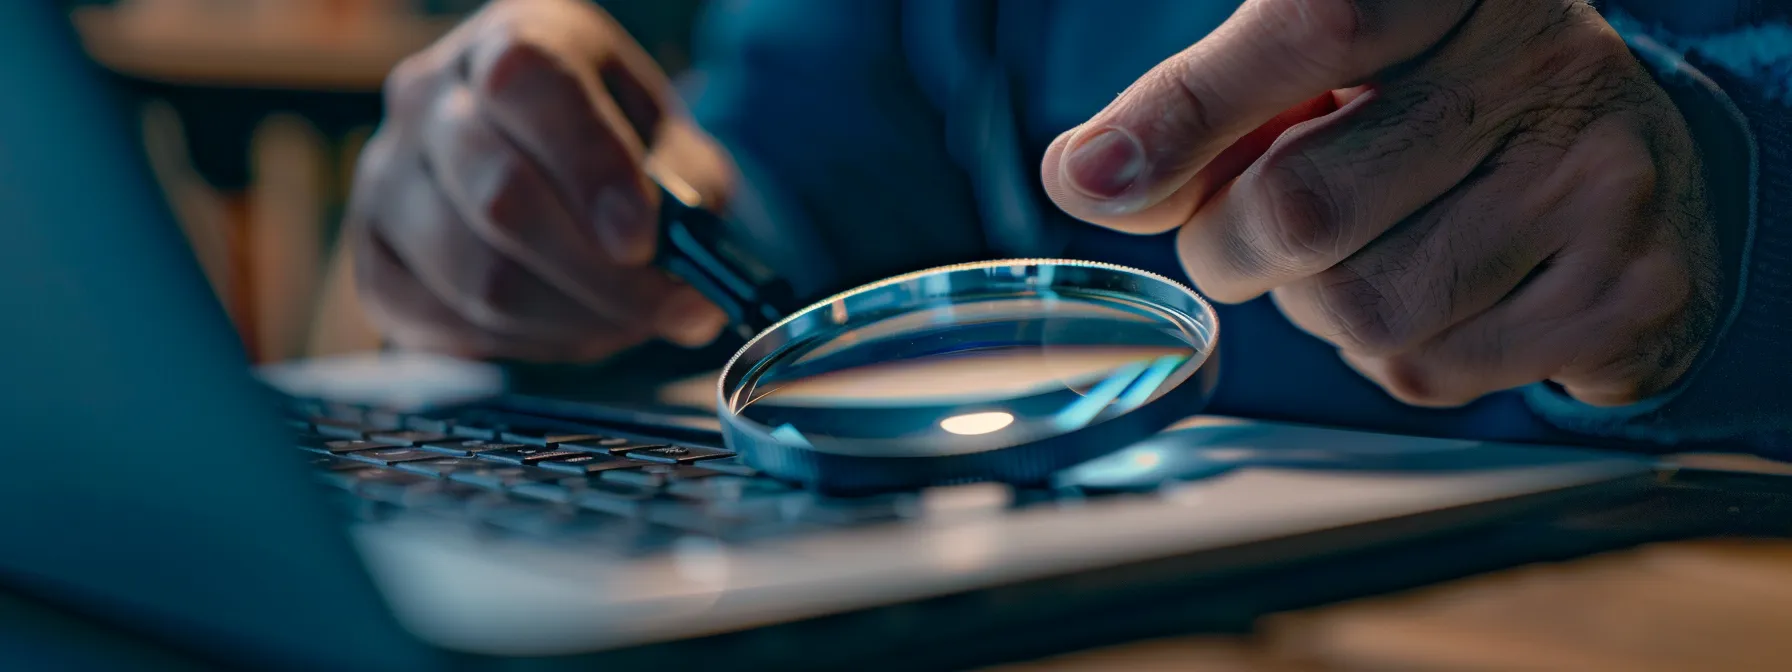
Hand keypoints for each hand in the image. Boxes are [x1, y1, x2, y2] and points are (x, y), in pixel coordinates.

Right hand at [347, 0, 732, 361]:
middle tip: (675, 310)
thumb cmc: (625, 155)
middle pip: (501, 196)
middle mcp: (429, 95)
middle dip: (603, 275)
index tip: (642, 239)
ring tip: (632, 320)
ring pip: (478, 276)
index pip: (527, 83)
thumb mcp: (673, 149)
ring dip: (575, 319)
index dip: (589, 167)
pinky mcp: (375, 259)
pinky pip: (450, 324)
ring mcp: (388, 177)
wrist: (556, 179)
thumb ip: (686, 198)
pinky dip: (529, 344)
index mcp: (513, 39)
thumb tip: (688, 284)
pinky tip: (573, 325)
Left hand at [1043, 0, 1718, 407]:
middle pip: (1300, 204)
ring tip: (1374, 253)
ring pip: (1357, 309)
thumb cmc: (1441, 104)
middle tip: (1251, 232)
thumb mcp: (1337, 66)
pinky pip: (1425, 371)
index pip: (1309, 27)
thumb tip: (1089, 176)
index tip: (1094, 176)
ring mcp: (1599, 180)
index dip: (1185, 115)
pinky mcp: (1625, 295)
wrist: (1639, 169)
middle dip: (1232, 245)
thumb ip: (1211, 110)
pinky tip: (1442, 296)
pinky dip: (1396, 353)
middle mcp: (1546, 60)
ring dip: (1319, 308)